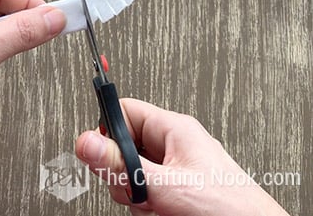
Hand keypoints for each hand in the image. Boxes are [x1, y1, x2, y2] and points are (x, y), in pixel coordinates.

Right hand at [74, 99, 288, 215]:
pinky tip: (160, 212)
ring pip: (130, 174)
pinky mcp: (175, 191)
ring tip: (156, 204)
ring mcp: (174, 170)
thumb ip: (123, 166)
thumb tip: (87, 142)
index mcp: (174, 129)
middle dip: (122, 173)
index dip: (107, 132)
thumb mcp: (166, 184)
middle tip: (137, 187)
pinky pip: (144, 192)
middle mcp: (174, 146)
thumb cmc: (229, 208)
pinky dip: (145, 206)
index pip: (124, 112)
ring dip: (135, 195)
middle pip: (122, 147)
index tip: (99, 154)